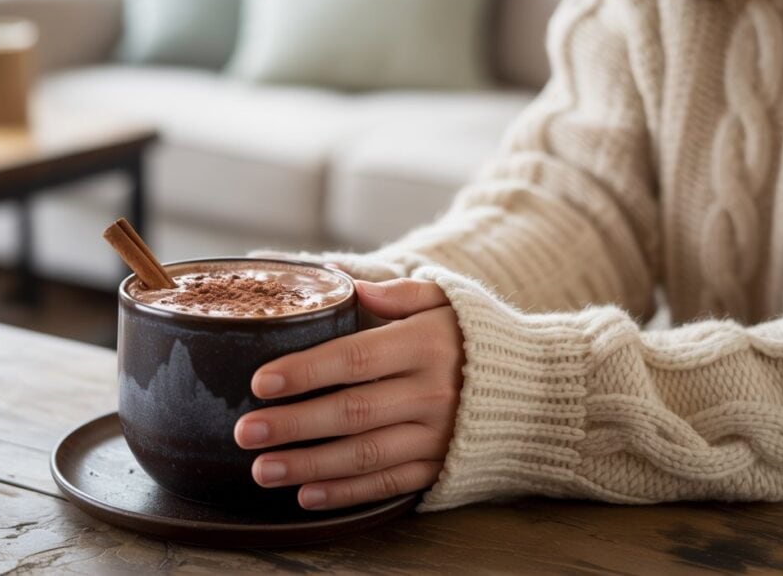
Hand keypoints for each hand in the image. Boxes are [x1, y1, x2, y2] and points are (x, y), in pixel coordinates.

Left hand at [234, 278, 464, 509]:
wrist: (536, 389)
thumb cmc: (473, 338)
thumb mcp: (445, 300)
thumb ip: (396, 294)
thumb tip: (348, 286)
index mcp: (425, 345)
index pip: (355, 358)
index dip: (305, 372)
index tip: (261, 382)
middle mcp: (432, 394)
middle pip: (351, 412)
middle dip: (293, 425)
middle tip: (246, 432)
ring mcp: (437, 436)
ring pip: (363, 455)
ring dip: (308, 465)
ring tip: (262, 469)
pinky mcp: (439, 467)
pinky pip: (388, 484)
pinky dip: (346, 492)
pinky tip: (306, 495)